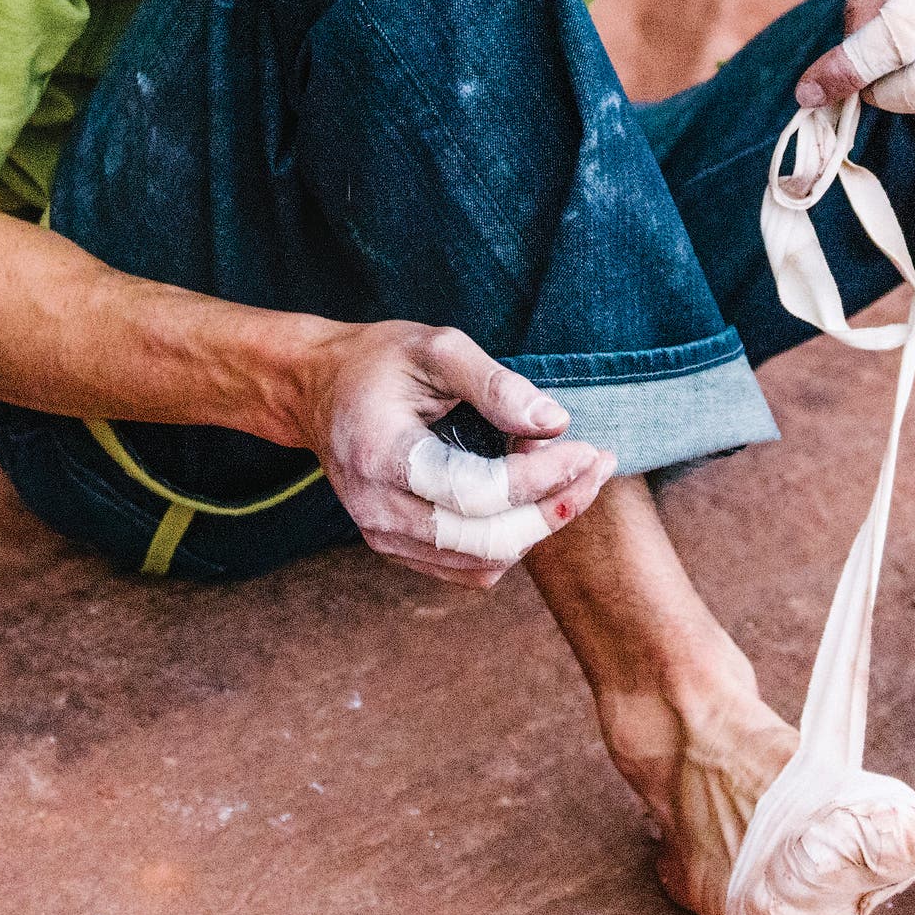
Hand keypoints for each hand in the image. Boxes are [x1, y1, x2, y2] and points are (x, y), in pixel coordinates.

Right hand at [300, 322, 614, 589]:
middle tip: (594, 465)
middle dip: (555, 509)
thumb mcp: (436, 347)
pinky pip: (470, 567)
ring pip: (484, 562)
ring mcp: (384, 536)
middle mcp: (378, 510)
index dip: (541, 478)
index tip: (585, 448)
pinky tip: (529, 495)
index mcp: (381, 456)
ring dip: (539, 524)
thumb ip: (495, 383)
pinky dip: (512, 539)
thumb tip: (555, 423)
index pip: (476, 493)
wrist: (319, 391)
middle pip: (487, 541)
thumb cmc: (379, 361)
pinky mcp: (398, 548)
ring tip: (564, 471)